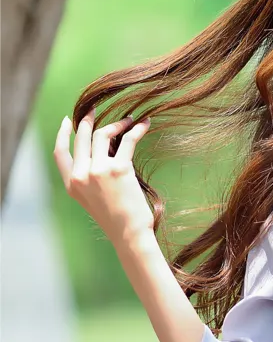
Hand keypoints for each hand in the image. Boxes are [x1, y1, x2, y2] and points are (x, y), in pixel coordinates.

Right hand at [54, 112, 153, 247]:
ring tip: (129, 120)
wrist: (128, 232)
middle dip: (87, 120)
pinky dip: (137, 128)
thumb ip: (90, 177)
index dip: (62, 135)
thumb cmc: (116, 217)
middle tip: (95, 109)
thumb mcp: (92, 198)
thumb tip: (103, 149)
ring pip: (103, 134)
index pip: (60, 153)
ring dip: (117, 124)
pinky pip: (128, 139)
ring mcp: (99, 170)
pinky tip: (145, 123)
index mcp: (72, 184)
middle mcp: (81, 175)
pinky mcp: (120, 168)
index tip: (67, 121)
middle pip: (81, 138)